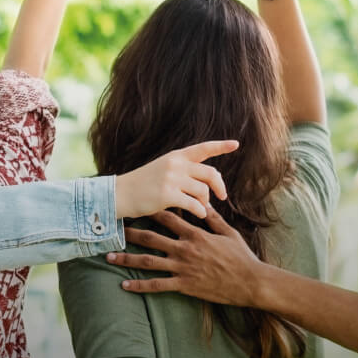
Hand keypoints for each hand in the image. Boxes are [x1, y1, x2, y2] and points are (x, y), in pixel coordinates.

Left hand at [106, 209, 267, 305]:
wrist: (250, 282)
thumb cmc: (241, 256)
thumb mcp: (228, 233)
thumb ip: (212, 218)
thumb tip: (202, 202)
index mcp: (195, 234)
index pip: (168, 218)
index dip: (150, 210)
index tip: (136, 205)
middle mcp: (184, 249)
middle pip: (150, 238)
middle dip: (130, 233)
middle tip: (113, 229)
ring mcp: (182, 268)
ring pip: (148, 262)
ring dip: (126, 259)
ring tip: (108, 257)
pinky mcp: (184, 285)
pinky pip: (157, 285)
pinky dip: (139, 286)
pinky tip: (125, 285)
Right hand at [112, 140, 236, 218]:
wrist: (121, 193)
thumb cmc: (143, 184)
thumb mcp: (163, 169)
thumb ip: (185, 171)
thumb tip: (209, 184)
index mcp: (176, 156)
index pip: (203, 148)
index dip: (221, 146)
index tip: (236, 144)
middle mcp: (175, 165)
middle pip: (210, 173)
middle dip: (219, 186)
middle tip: (222, 196)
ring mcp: (171, 179)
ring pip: (203, 190)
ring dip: (205, 201)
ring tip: (201, 207)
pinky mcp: (167, 195)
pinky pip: (194, 205)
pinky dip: (200, 211)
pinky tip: (200, 214)